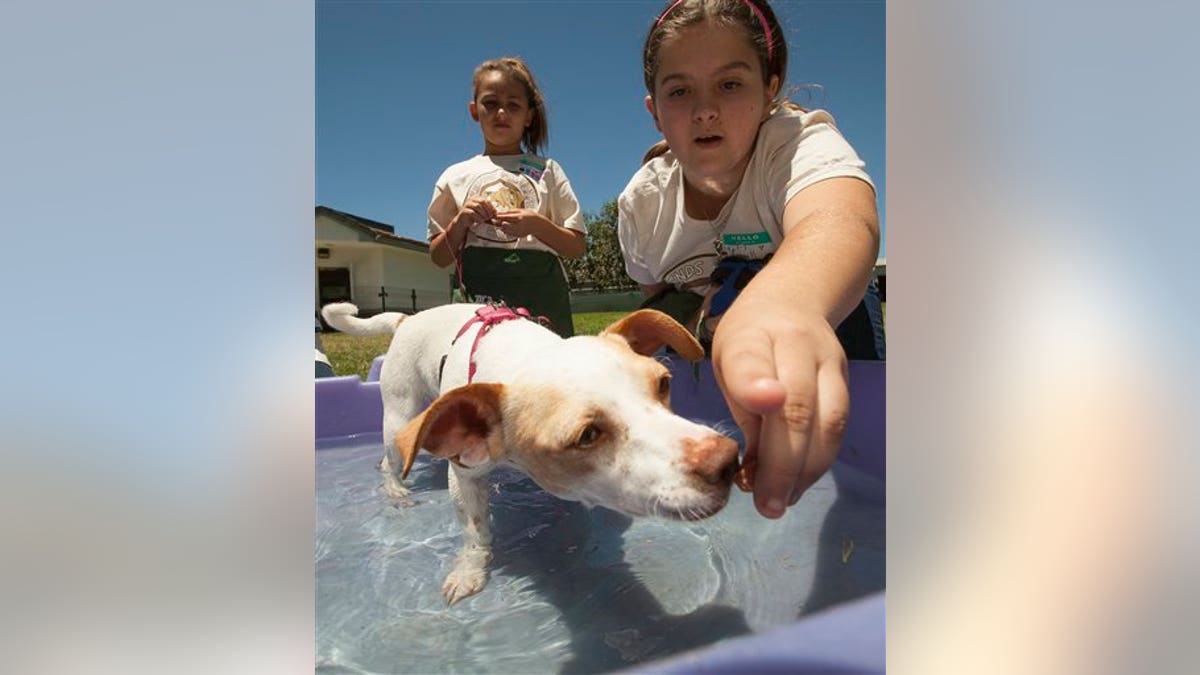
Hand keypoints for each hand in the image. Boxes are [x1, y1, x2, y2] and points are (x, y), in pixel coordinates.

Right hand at [459, 197, 498, 226]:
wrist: (464, 222)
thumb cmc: (475, 217)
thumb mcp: (483, 214)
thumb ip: (489, 213)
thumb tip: (497, 215)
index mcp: (477, 198)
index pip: (486, 200)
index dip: (491, 207)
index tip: (495, 214)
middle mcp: (471, 200)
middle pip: (482, 201)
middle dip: (488, 210)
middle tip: (490, 217)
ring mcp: (467, 205)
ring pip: (477, 206)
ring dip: (483, 213)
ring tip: (485, 219)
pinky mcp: (463, 211)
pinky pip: (472, 213)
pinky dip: (478, 217)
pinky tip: (480, 221)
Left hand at [493, 208, 545, 238]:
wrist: (538, 226)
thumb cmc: (531, 216)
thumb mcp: (522, 210)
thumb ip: (511, 211)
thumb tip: (501, 212)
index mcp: (520, 217)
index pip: (507, 217)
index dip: (499, 216)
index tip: (494, 215)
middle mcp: (519, 225)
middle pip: (505, 225)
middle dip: (498, 223)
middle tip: (494, 220)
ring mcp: (519, 231)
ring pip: (505, 230)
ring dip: (501, 227)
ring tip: (500, 223)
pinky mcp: (518, 235)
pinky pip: (509, 233)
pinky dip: (505, 230)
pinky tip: (506, 227)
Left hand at [711, 296, 849, 518]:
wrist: (792, 301)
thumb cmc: (750, 342)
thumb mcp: (726, 361)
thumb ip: (741, 407)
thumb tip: (754, 473)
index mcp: (750, 337)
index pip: (751, 361)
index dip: (756, 386)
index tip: (763, 405)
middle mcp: (795, 344)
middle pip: (798, 405)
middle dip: (783, 463)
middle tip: (767, 504)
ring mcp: (828, 360)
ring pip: (829, 420)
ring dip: (807, 470)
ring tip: (782, 500)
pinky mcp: (845, 379)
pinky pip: (838, 427)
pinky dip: (818, 461)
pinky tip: (798, 482)